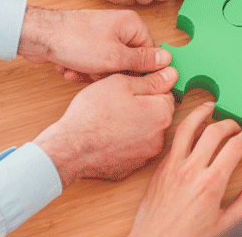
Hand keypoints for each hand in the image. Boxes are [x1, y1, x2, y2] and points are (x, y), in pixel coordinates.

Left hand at [17, 6, 169, 82]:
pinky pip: (92, 65)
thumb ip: (143, 61)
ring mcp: (101, 36)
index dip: (137, 71)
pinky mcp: (86, 45)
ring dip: (91, 74)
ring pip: (108, 67)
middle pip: (127, 62)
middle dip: (108, 74)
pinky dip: (81, 70)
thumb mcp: (114, 56)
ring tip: (78, 69)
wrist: (37, 36)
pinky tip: (69, 68)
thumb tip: (167, 62)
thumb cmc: (74, 40)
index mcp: (131, 25)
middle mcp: (119, 28)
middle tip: (95, 73)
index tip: (124, 79)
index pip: (148, 54)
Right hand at [33, 69, 176, 187]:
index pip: (166, 93)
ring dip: (134, 124)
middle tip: (118, 102)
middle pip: (157, 113)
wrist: (70, 149)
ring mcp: (146, 155)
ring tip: (111, 119)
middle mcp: (159, 137)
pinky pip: (133, 148)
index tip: (132, 88)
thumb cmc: (92, 115)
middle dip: (143, 106)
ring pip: (146, 131)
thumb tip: (171, 75)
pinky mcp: (132, 167)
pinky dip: (124, 141)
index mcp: (161, 114)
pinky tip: (108, 135)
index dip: (148, 87)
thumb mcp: (121, 84)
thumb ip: (151, 80)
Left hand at [128, 102, 241, 236]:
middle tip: (238, 126)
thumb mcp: (224, 224)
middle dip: (231, 123)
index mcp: (212, 183)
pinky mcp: (161, 168)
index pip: (236, 146)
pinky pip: (175, 140)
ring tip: (211, 107)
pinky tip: (193, 128)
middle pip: (215, 130)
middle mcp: (192, 170)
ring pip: (188, 126)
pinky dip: (186, 128)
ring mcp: (173, 166)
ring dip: (202, 112)